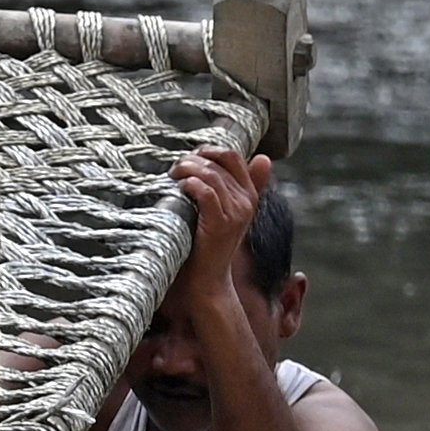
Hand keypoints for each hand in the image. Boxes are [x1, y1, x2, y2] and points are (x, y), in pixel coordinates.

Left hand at [172, 150, 270, 312]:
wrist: (207, 281)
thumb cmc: (207, 246)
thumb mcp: (224, 213)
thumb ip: (231, 188)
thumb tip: (256, 159)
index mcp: (248, 194)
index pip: (233, 156)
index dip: (208, 150)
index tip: (189, 158)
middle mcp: (245, 200)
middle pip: (221, 160)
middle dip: (195, 158)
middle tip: (176, 167)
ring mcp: (234, 212)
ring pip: (211, 173)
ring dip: (187, 169)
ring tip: (172, 176)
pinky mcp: (220, 223)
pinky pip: (205, 192)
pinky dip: (190, 184)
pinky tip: (179, 187)